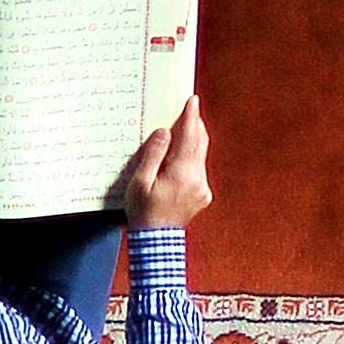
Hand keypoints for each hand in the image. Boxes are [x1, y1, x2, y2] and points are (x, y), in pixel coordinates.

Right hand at [118, 98, 211, 228]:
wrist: (156, 243)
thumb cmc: (143, 213)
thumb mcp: (140, 182)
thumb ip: (153, 154)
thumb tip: (164, 132)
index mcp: (181, 173)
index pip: (190, 137)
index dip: (191, 116)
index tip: (193, 100)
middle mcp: (197, 179)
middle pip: (200, 143)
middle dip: (194, 124)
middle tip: (189, 108)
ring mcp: (203, 188)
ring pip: (201, 155)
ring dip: (192, 141)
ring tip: (183, 129)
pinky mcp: (203, 195)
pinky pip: (199, 169)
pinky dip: (191, 159)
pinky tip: (180, 158)